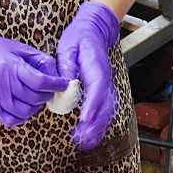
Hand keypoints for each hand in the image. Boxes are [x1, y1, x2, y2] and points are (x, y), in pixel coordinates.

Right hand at [0, 24, 67, 126]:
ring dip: (36, 107)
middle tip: (50, 90)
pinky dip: (22, 116)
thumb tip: (57, 75)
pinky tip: (25, 107)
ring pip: (24, 111)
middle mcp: (1, 82)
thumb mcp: (19, 48)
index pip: (40, 81)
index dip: (56, 85)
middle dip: (48, 96)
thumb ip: (39, 60)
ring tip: (37, 99)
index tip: (63, 84)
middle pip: (34, 98)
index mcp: (11, 66)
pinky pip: (10, 119)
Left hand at [55, 1, 120, 149]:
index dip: (92, 104)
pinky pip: (105, 111)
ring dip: (97, 128)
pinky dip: (98, 125)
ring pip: (108, 111)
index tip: (84, 118)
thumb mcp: (67, 47)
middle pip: (106, 104)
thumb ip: (66, 66)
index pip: (97, 87)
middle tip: (80, 137)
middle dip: (95, 123)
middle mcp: (105, 78)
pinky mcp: (103, 91)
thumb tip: (64, 84)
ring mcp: (106, 86)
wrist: (93, 31)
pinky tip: (87, 135)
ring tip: (83, 141)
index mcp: (96, 66)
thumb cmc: (79, 38)